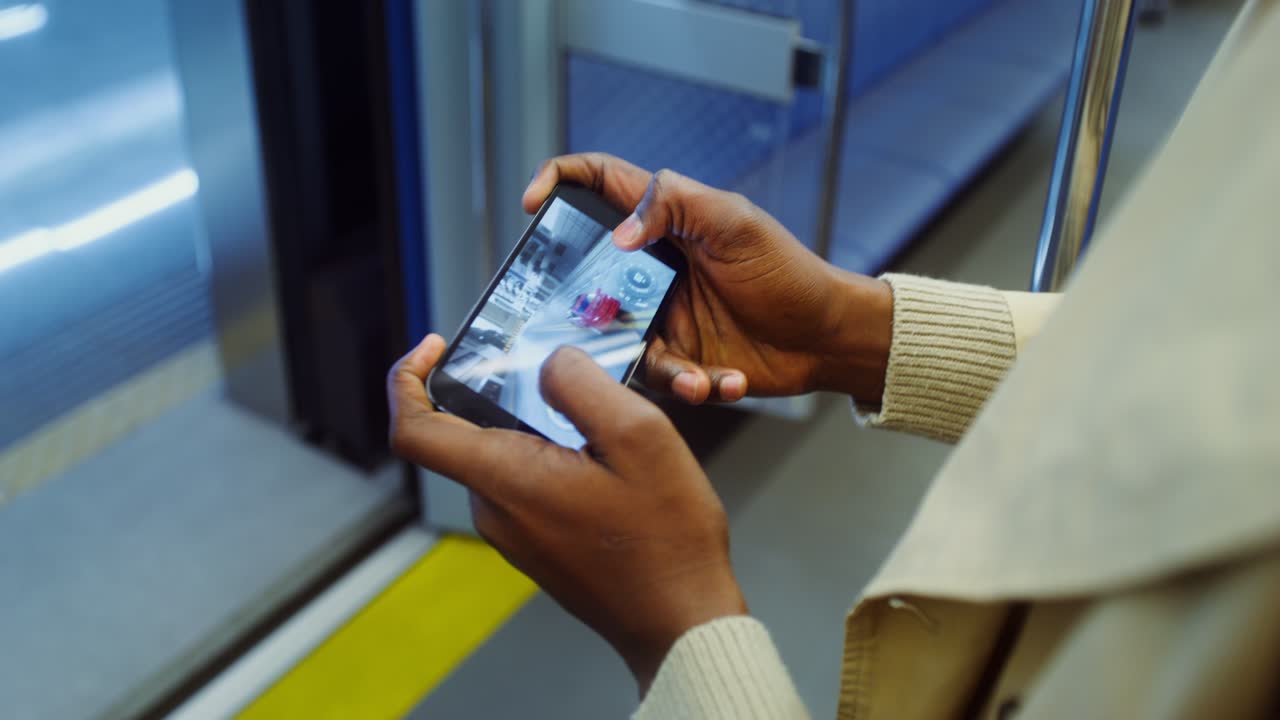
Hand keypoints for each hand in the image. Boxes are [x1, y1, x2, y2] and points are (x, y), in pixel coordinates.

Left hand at [388, 334, 747, 693]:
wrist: (681, 621)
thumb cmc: (665, 540)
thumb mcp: (640, 436)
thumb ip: (582, 385)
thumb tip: (549, 362)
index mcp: (506, 479)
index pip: (414, 429)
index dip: (407, 379)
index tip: (434, 349)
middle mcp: (497, 511)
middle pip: (469, 433)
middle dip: (508, 395)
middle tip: (569, 379)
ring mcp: (515, 534)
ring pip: (507, 457)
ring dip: (542, 430)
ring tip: (605, 430)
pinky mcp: (537, 546)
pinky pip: (529, 486)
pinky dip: (556, 461)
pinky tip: (609, 467)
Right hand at [524, 153, 893, 403]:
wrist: (827, 337)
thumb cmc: (788, 270)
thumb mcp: (735, 222)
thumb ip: (675, 205)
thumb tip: (618, 234)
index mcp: (663, 222)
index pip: (598, 184)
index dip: (558, 181)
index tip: (532, 204)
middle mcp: (650, 269)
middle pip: (587, 273)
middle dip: (580, 302)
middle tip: (589, 322)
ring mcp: (660, 316)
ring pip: (616, 340)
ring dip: (656, 364)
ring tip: (695, 375)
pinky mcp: (677, 360)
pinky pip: (661, 378)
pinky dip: (692, 384)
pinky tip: (724, 381)